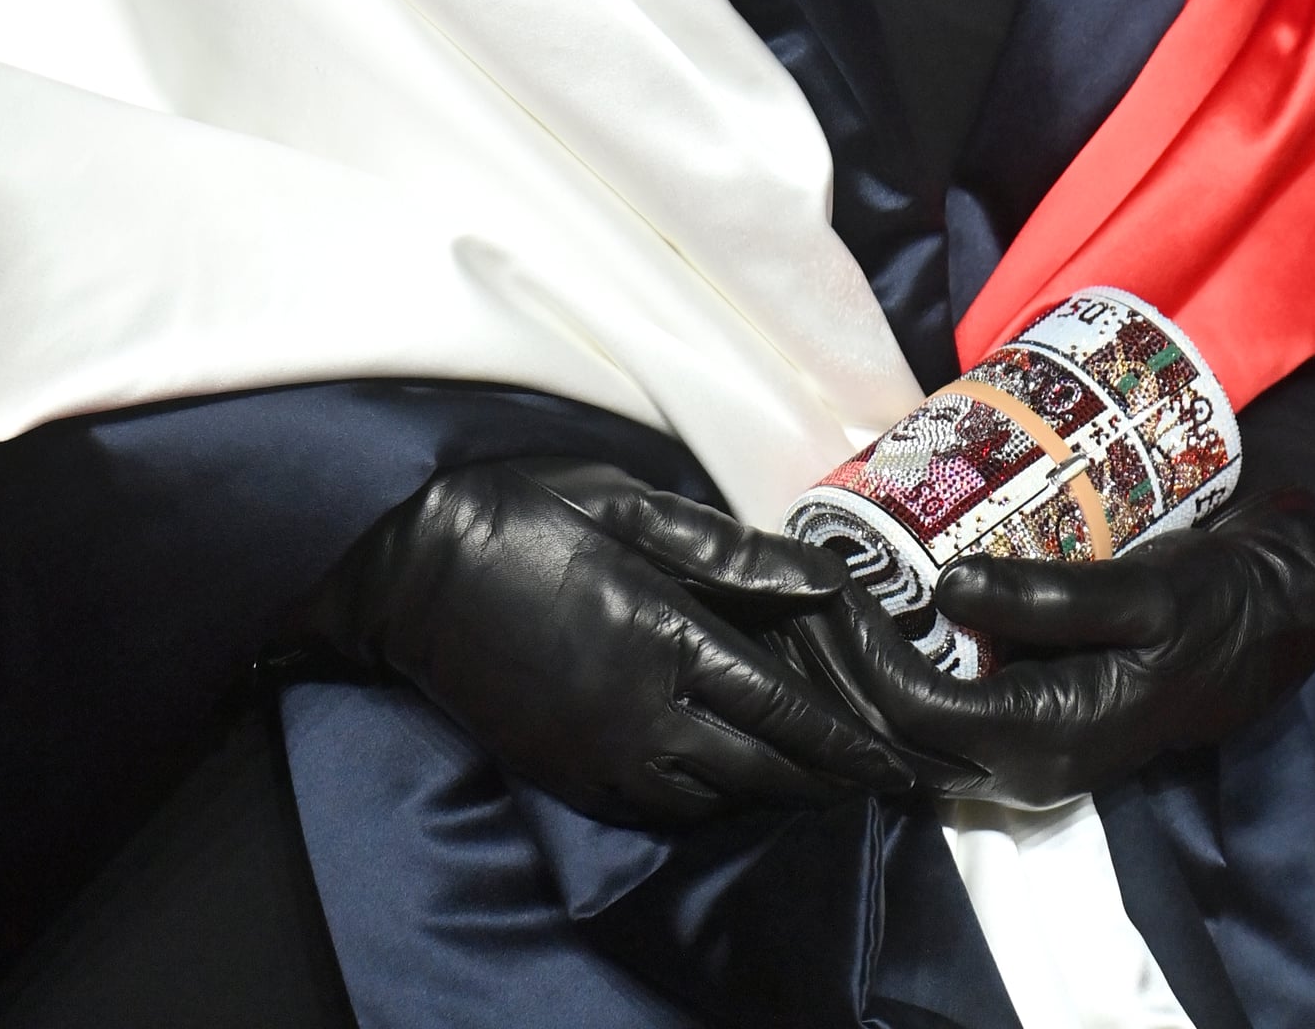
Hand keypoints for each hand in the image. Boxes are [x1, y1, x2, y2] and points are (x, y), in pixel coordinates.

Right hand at [304, 456, 920, 828]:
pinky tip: (732, 779)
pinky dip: (712, 800)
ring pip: (717, 797)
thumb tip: (823, 581)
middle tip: (887, 782)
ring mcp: (604, 753)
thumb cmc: (526, 513)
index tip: (901, 759)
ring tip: (825, 781)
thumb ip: (728, 554)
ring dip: (776, 791)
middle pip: (762, 768)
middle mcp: (643, 713)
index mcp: (666, 636)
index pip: (783, 709)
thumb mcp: (628, 506)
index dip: (848, 742)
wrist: (413, 572)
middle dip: (831, 779)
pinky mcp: (571, 774)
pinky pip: (662, 807)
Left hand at [796, 491, 1314, 809]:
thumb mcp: (1142, 594)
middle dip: (843, 669)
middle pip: (901, 732)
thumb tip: (947, 588)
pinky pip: (937, 710)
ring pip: (912, 728)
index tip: (821, 587)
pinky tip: (868, 616)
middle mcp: (1026, 762)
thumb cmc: (1206, 608)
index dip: (862, 656)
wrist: (1259, 631)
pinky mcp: (1023, 723)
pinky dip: (894, 669)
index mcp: (1051, 737)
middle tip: (798, 587)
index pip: (920, 712)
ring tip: (816, 598)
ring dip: (860, 671)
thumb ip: (1051, 598)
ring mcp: (1023, 750)